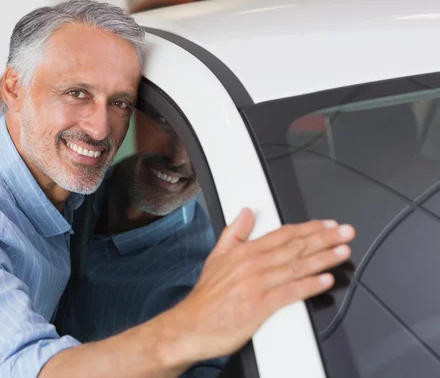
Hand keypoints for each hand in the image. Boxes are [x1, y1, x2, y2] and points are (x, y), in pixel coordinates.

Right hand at [165, 208, 353, 363]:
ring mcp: (258, 284)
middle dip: (324, 238)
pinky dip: (309, 286)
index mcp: (244, 251)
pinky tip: (325, 281)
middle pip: (295, 247)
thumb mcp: (216, 256)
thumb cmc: (206, 297)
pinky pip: (290, 292)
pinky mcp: (260, 305)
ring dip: (323, 258)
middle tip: (346, 233)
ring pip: (296, 267)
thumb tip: (246, 212)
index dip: (309, 228)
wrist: (192, 325)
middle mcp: (253, 264)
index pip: (283, 234)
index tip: (328, 225)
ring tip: (343, 252)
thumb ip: (234, 232)